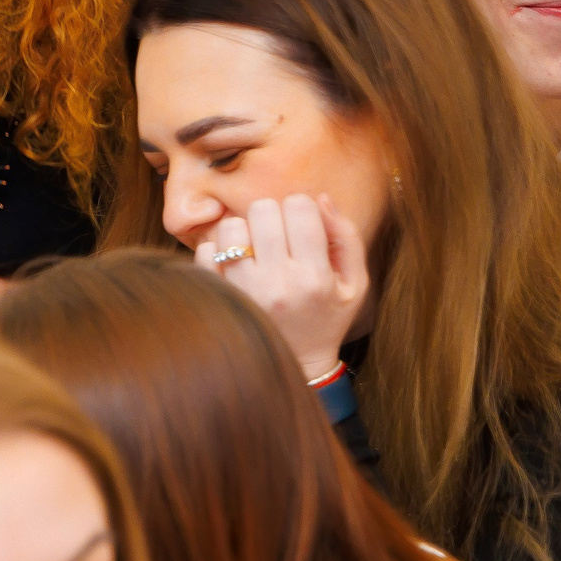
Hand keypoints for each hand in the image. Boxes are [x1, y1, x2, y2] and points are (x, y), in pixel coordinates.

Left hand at [197, 194, 368, 379]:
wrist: (295, 363)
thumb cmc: (327, 317)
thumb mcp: (355, 283)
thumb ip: (345, 237)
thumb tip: (319, 197)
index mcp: (315, 276)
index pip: (299, 207)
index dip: (301, 207)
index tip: (302, 223)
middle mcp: (277, 282)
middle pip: (262, 209)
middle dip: (272, 214)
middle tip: (278, 235)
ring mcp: (243, 290)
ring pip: (231, 226)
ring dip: (244, 230)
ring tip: (256, 248)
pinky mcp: (219, 295)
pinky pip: (206, 250)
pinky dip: (219, 249)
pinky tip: (236, 263)